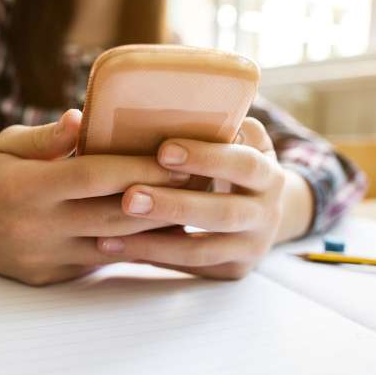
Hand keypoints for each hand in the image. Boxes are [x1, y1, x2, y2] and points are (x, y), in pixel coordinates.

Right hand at [0, 110, 189, 284]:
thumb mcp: (7, 145)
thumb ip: (48, 138)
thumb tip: (83, 118)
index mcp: (27, 188)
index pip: (93, 176)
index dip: (137, 167)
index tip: (175, 156)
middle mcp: (38, 227)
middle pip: (113, 215)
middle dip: (161, 199)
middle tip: (200, 181)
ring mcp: (46, 257)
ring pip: (114, 247)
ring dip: (157, 230)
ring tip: (193, 210)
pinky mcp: (52, 276)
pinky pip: (100, 263)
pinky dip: (132, 249)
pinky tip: (160, 235)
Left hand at [96, 117, 287, 279]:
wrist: (265, 210)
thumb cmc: (234, 164)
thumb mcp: (240, 143)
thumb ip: (219, 127)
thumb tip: (170, 104)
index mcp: (268, 174)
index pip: (243, 164)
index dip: (206, 158)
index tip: (163, 150)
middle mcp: (266, 214)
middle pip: (222, 214)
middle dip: (174, 205)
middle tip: (130, 198)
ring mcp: (250, 247)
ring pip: (201, 250)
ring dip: (154, 243)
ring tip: (107, 233)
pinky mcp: (232, 270)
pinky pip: (188, 268)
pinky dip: (152, 258)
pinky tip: (116, 249)